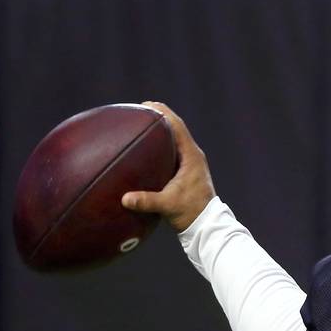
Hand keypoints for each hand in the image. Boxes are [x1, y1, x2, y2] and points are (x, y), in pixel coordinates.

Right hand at [121, 101, 216, 231]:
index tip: (146, 104)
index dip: (163, 113)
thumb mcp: (168, 205)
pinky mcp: (185, 171)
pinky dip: (159, 144)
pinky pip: (171, 150)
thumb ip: (147, 201)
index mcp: (191, 157)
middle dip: (158, 117)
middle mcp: (192, 156)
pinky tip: (145, 147)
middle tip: (139, 110)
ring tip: (140, 123)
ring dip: (159, 130)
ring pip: (174, 139)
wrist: (205, 226)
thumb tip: (125, 199)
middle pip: (175, 128)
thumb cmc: (191, 213)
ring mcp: (189, 163)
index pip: (177, 127)